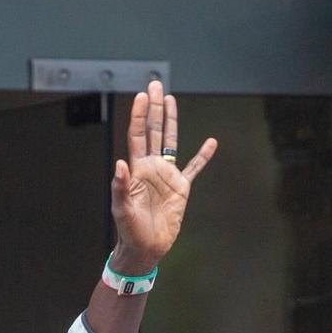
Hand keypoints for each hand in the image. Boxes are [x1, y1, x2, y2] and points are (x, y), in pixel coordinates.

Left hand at [108, 81, 216, 273]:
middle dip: (155, 108)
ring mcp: (167, 176)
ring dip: (171, 121)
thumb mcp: (122, 209)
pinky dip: (203, 156)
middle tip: (155, 85)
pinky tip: (211, 143)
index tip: (142, 96)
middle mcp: (152, 167)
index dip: (140, 116)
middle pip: (154, 131)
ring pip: (171, 142)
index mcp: (137, 169)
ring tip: (170, 100)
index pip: (138, 136)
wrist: (146, 248)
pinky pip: (194, 168)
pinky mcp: (181, 188)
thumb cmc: (129, 230)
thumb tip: (120, 164)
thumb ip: (120, 187)